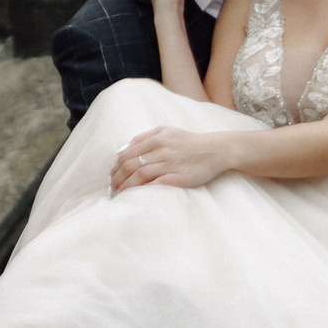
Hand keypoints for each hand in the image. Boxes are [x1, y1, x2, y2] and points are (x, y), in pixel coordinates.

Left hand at [111, 125, 228, 190]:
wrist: (215, 150)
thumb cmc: (189, 141)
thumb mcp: (167, 131)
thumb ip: (146, 136)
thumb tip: (125, 147)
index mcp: (156, 138)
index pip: (126, 154)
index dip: (115, 167)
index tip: (112, 177)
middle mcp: (161, 150)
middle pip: (129, 165)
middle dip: (117, 178)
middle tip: (112, 188)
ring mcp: (169, 164)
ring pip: (139, 175)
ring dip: (126, 186)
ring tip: (120, 194)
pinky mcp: (179, 177)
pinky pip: (156, 184)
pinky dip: (143, 190)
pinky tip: (136, 196)